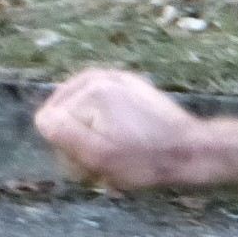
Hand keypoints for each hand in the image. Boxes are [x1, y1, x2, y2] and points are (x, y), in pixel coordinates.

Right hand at [33, 69, 208, 188]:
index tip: (96, 157)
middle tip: (111, 154)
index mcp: (91, 90)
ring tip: (120, 146)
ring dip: (93, 131)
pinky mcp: (131, 85)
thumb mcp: (100, 156)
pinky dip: (105, 122)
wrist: (193, 151)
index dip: (69, 147)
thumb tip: (43, 118)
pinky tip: (125, 137)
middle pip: (64, 113)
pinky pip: (99, 106)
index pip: (50, 122)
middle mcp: (101, 76)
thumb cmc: (148, 160)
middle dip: (80, 137)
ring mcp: (117, 78)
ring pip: (80, 110)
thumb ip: (63, 133)